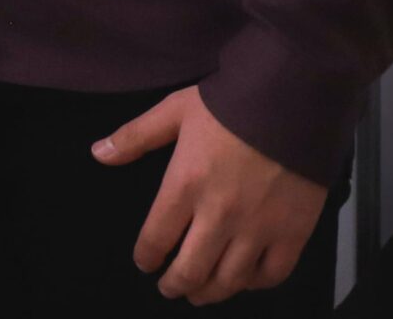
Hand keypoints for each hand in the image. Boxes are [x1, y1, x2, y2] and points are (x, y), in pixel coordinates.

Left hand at [93, 86, 327, 304]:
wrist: (291, 99)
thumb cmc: (229, 103)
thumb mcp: (173, 110)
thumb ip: (135, 137)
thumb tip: (98, 153)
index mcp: (185, 185)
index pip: (156, 237)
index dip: (147, 256)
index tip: (144, 262)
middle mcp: (219, 214)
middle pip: (191, 268)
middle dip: (175, 284)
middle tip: (169, 288)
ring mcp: (258, 227)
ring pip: (229, 279)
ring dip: (211, 292)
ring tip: (200, 294)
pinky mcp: (294, 232)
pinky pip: (272, 273)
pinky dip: (255, 284)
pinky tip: (244, 280)